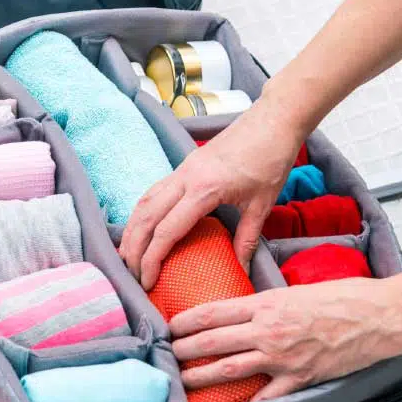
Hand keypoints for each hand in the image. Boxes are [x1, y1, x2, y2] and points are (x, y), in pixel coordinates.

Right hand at [118, 97, 305, 290]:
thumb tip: (240, 269)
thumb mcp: (262, 204)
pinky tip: (141, 228)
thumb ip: (247, 239)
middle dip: (133, 249)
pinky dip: (142, 213)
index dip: (152, 260)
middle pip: (146, 217)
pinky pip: (154, 191)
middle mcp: (185, 178)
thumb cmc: (271, 159)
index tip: (148, 282)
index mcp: (204, 190)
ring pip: (144, 202)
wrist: (273, 119)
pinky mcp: (185, 166)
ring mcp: (183, 170)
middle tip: (132, 275)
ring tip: (127, 256)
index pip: (166, 231)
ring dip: (132, 230)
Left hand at [169, 278, 401, 399]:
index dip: (186, 321)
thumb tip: (246, 311)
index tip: (171, 326)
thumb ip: (268, 303)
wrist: (378, 316)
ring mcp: (281, 358)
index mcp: (266, 304)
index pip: (213, 312)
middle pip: (212, 341)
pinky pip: (266, 398)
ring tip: (185, 380)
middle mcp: (268, 331)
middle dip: (184, 349)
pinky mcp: (299, 379)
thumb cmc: (344, 297)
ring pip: (229, 370)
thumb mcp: (297, 290)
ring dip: (201, 376)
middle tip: (169, 354)